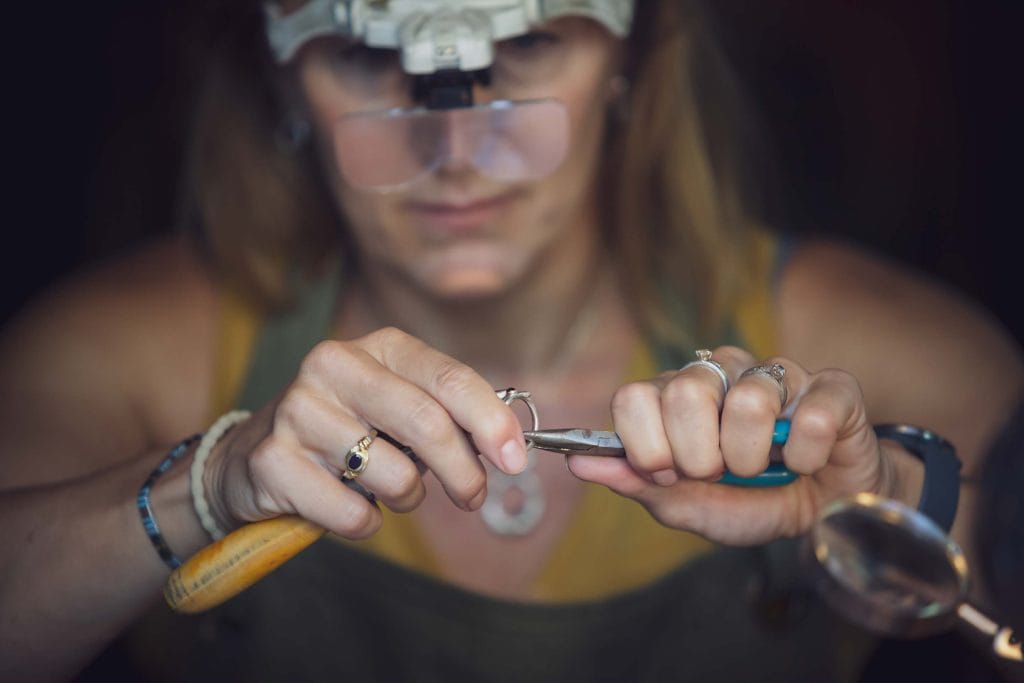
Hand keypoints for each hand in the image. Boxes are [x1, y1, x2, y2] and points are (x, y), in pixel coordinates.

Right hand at [201, 327, 528, 538]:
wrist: (252, 459)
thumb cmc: (348, 433)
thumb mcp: (399, 409)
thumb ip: (449, 418)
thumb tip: (507, 448)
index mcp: (379, 346)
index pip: (449, 379)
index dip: (491, 422)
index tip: (515, 461)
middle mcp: (334, 366)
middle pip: (427, 424)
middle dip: (463, 472)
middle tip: (471, 496)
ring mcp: (297, 410)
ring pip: (394, 475)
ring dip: (406, 498)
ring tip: (387, 489)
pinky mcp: (271, 460)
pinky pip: (353, 513)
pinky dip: (365, 522)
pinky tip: (349, 504)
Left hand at [567, 345, 885, 544]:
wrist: (825, 512)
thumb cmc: (752, 501)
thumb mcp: (688, 504)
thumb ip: (636, 480)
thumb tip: (576, 460)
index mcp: (676, 395)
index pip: (633, 396)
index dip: (647, 446)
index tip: (670, 475)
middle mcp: (721, 372)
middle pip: (684, 393)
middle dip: (700, 456)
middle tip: (719, 472)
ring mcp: (776, 373)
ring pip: (748, 400)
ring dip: (754, 458)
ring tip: (765, 467)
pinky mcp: (831, 386)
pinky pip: (811, 415)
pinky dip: (807, 457)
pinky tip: (807, 462)